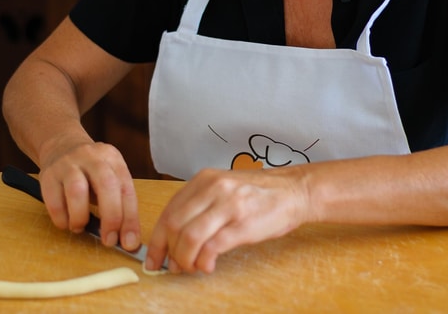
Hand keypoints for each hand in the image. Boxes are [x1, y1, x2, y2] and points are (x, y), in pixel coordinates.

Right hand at [37, 138, 141, 252]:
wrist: (60, 145)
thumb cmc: (90, 171)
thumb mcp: (109, 177)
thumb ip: (118, 203)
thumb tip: (126, 238)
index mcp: (113, 158)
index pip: (126, 189)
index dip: (130, 218)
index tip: (130, 242)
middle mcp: (92, 157)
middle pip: (106, 185)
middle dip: (111, 218)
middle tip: (109, 240)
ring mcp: (68, 164)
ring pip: (77, 191)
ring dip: (81, 217)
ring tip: (80, 227)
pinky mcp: (47, 175)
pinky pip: (53, 201)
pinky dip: (62, 219)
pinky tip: (66, 222)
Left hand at [144, 167, 309, 273]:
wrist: (293, 191)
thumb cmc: (258, 194)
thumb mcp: (223, 189)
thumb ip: (199, 207)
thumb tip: (174, 239)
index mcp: (204, 180)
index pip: (170, 211)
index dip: (157, 239)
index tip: (154, 258)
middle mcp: (214, 188)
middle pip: (175, 225)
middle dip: (169, 252)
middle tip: (173, 267)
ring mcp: (229, 205)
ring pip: (190, 237)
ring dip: (185, 259)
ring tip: (190, 268)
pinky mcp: (243, 224)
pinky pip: (212, 247)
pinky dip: (203, 262)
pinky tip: (207, 266)